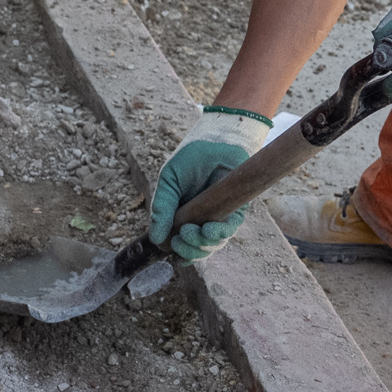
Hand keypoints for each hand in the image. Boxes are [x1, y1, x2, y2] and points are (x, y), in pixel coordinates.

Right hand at [146, 107, 269, 261]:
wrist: (217, 140)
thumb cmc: (191, 158)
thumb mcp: (169, 181)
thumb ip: (161, 208)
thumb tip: (155, 238)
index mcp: (184, 215)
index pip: (181, 242)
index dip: (177, 251)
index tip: (169, 248)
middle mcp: (202, 220)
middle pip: (197, 249)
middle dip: (188, 251)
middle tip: (180, 239)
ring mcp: (219, 216)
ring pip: (213, 245)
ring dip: (201, 245)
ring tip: (191, 232)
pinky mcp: (236, 210)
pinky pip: (229, 230)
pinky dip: (219, 235)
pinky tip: (209, 230)